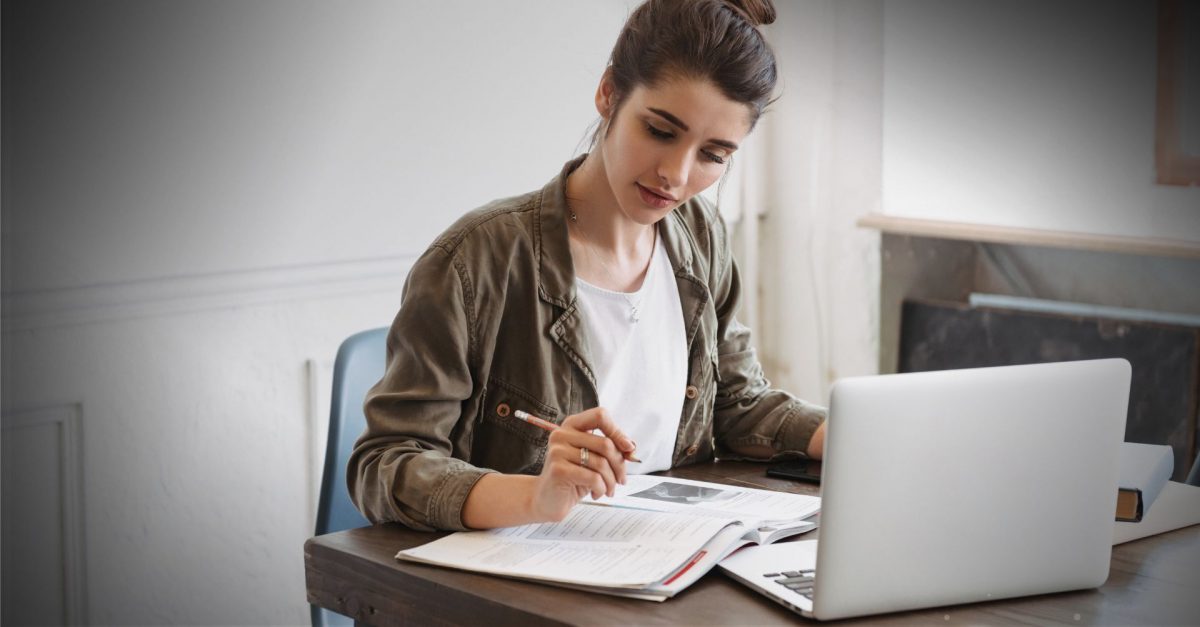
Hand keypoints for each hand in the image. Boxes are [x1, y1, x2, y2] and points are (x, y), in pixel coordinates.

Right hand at [529, 407, 637, 521]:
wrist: (548, 499)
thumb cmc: (574, 477)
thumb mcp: (593, 459)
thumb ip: (610, 449)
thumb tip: (631, 448)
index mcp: (572, 425)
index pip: (600, 416)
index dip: (618, 431)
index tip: (628, 448)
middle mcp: (562, 434)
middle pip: (605, 443)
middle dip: (619, 465)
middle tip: (621, 480)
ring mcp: (558, 451)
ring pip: (601, 463)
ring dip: (610, 481)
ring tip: (608, 490)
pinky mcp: (558, 470)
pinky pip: (593, 478)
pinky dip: (601, 489)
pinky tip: (596, 493)